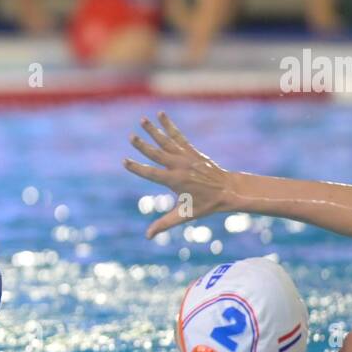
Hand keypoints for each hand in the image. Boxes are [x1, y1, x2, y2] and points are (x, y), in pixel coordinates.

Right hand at [122, 112, 235, 237]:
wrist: (228, 190)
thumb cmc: (205, 205)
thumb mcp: (184, 216)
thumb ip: (164, 224)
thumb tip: (147, 236)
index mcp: (174, 181)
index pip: (151, 174)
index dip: (137, 168)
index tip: (124, 161)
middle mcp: (179, 166)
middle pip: (157, 153)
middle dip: (143, 145)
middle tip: (130, 136)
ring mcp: (186, 157)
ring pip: (166, 141)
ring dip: (154, 130)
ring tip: (142, 119)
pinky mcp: (192, 151)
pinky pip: (178, 136)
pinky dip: (169, 125)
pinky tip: (162, 115)